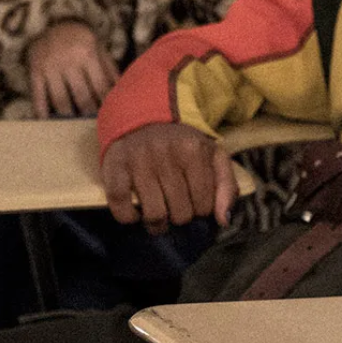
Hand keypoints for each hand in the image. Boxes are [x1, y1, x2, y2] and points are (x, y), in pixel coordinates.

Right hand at [26, 21, 118, 117]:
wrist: (50, 21)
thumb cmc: (80, 38)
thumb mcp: (98, 47)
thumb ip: (110, 69)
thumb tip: (122, 91)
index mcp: (88, 54)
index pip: (100, 86)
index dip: (106, 104)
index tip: (111, 116)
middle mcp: (68, 62)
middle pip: (81, 96)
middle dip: (89, 113)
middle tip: (94, 125)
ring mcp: (50, 68)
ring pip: (60, 100)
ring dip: (68, 116)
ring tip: (75, 125)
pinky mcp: (34, 71)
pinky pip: (38, 95)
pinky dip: (42, 111)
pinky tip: (48, 121)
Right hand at [100, 123, 236, 234]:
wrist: (142, 118)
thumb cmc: (182, 144)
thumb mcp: (212, 156)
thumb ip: (227, 186)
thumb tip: (223, 221)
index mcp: (193, 150)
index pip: (204, 205)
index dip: (201, 210)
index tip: (194, 199)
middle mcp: (165, 153)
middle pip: (180, 214)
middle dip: (180, 216)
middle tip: (175, 205)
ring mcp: (138, 161)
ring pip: (154, 215)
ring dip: (157, 224)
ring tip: (158, 215)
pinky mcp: (114, 168)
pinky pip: (122, 208)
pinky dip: (129, 218)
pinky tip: (136, 213)